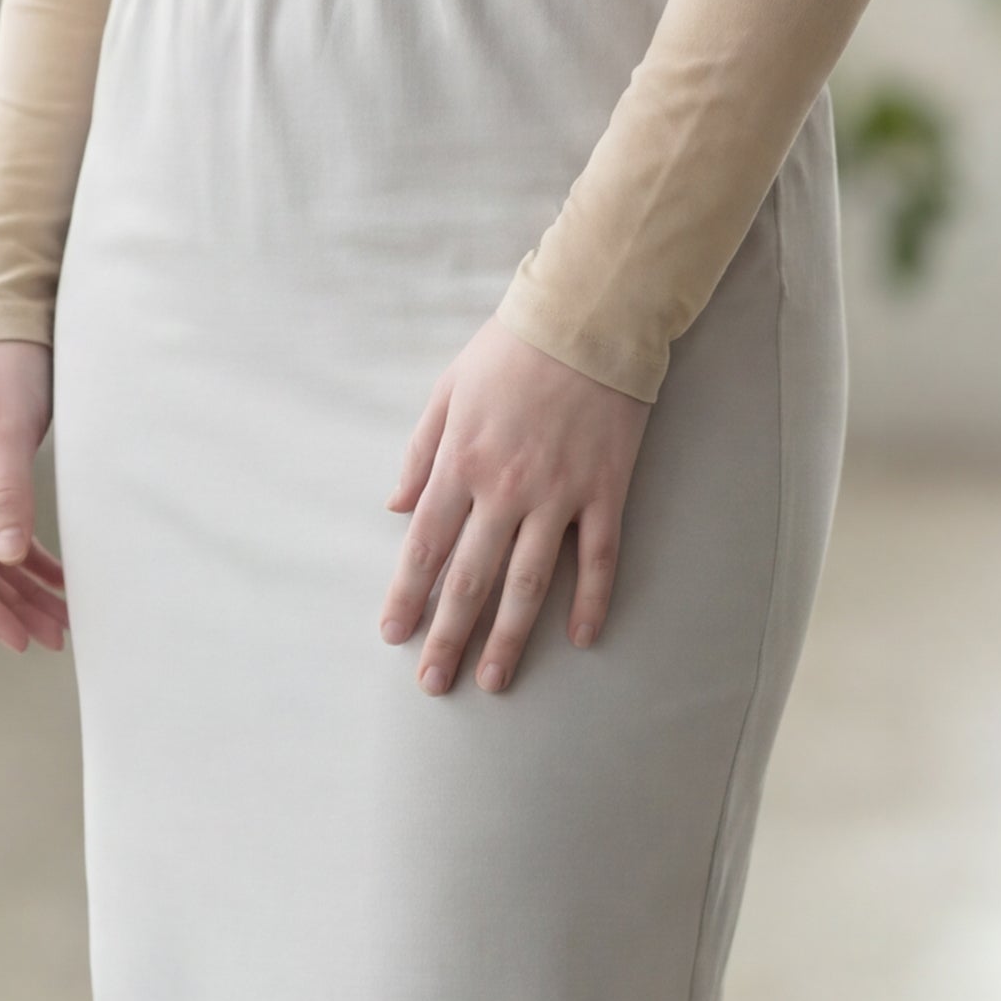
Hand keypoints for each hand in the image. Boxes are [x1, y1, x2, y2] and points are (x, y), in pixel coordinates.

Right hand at [0, 342, 68, 654]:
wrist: (5, 322)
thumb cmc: (1, 368)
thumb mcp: (8, 429)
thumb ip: (8, 492)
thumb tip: (12, 557)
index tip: (16, 638)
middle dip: (10, 607)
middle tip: (53, 638)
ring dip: (24, 590)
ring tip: (62, 622)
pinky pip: (8, 534)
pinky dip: (33, 560)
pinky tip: (61, 581)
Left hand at [382, 315, 649, 697]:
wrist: (589, 316)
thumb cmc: (513, 348)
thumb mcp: (449, 390)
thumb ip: (421, 452)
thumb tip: (395, 506)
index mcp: (461, 462)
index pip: (425, 546)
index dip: (408, 595)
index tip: (394, 635)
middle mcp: (506, 488)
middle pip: (472, 578)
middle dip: (448, 636)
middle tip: (433, 684)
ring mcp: (559, 494)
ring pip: (530, 583)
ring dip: (509, 638)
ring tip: (493, 680)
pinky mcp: (606, 490)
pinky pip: (599, 558)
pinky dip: (591, 601)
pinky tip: (582, 638)